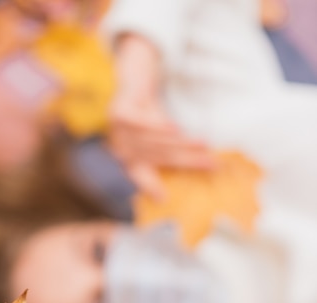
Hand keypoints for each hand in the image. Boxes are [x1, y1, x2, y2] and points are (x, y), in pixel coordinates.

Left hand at [108, 34, 215, 198]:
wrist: (133, 79)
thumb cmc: (149, 113)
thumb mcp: (161, 135)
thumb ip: (173, 152)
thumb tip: (203, 164)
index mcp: (129, 159)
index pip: (141, 176)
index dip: (152, 187)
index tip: (164, 199)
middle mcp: (120, 149)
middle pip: (158, 157)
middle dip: (186, 161)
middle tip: (210, 163)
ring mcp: (117, 132)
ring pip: (152, 141)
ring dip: (180, 143)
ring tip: (202, 143)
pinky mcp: (118, 114)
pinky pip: (140, 123)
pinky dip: (158, 126)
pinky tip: (175, 128)